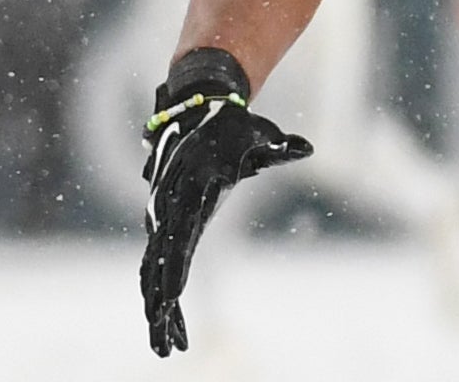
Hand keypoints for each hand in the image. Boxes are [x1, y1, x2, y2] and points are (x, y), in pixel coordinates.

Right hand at [140, 50, 312, 355]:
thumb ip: (276, 145)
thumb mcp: (257, 135)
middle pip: (160, 263)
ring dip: (157, 310)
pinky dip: (162, 294)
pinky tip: (171, 326)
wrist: (198, 111)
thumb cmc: (232, 128)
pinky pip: (159, 264)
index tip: (172, 296)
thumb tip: (305, 147)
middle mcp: (171, 207)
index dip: (174, 266)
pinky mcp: (167, 224)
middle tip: (165, 343)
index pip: (180, 233)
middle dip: (161, 304)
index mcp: (191, 189)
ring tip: (165, 346)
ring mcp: (165, 217)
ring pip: (153, 271)